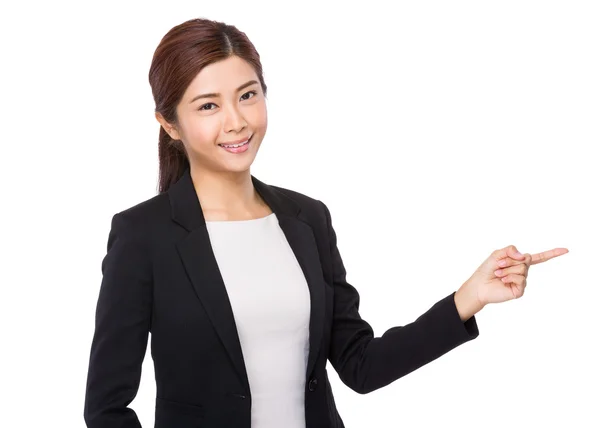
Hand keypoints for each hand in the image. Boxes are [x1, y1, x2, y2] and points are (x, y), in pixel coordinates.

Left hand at [454, 245, 568, 319]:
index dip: (552, 253)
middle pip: (525, 258)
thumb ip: (510, 250)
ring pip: (522, 268)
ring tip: (498, 273)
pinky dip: (509, 277)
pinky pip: (520, 278)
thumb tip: (524, 256)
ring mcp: (522, 281)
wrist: (478, 286)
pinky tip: (502, 280)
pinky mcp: (520, 290)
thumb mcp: (497, 254)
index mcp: (519, 262)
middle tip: (498, 265)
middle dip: (510, 259)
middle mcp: (523, 272)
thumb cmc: (486, 270)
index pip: (538, 257)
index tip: (566, 250)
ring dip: (507, 268)